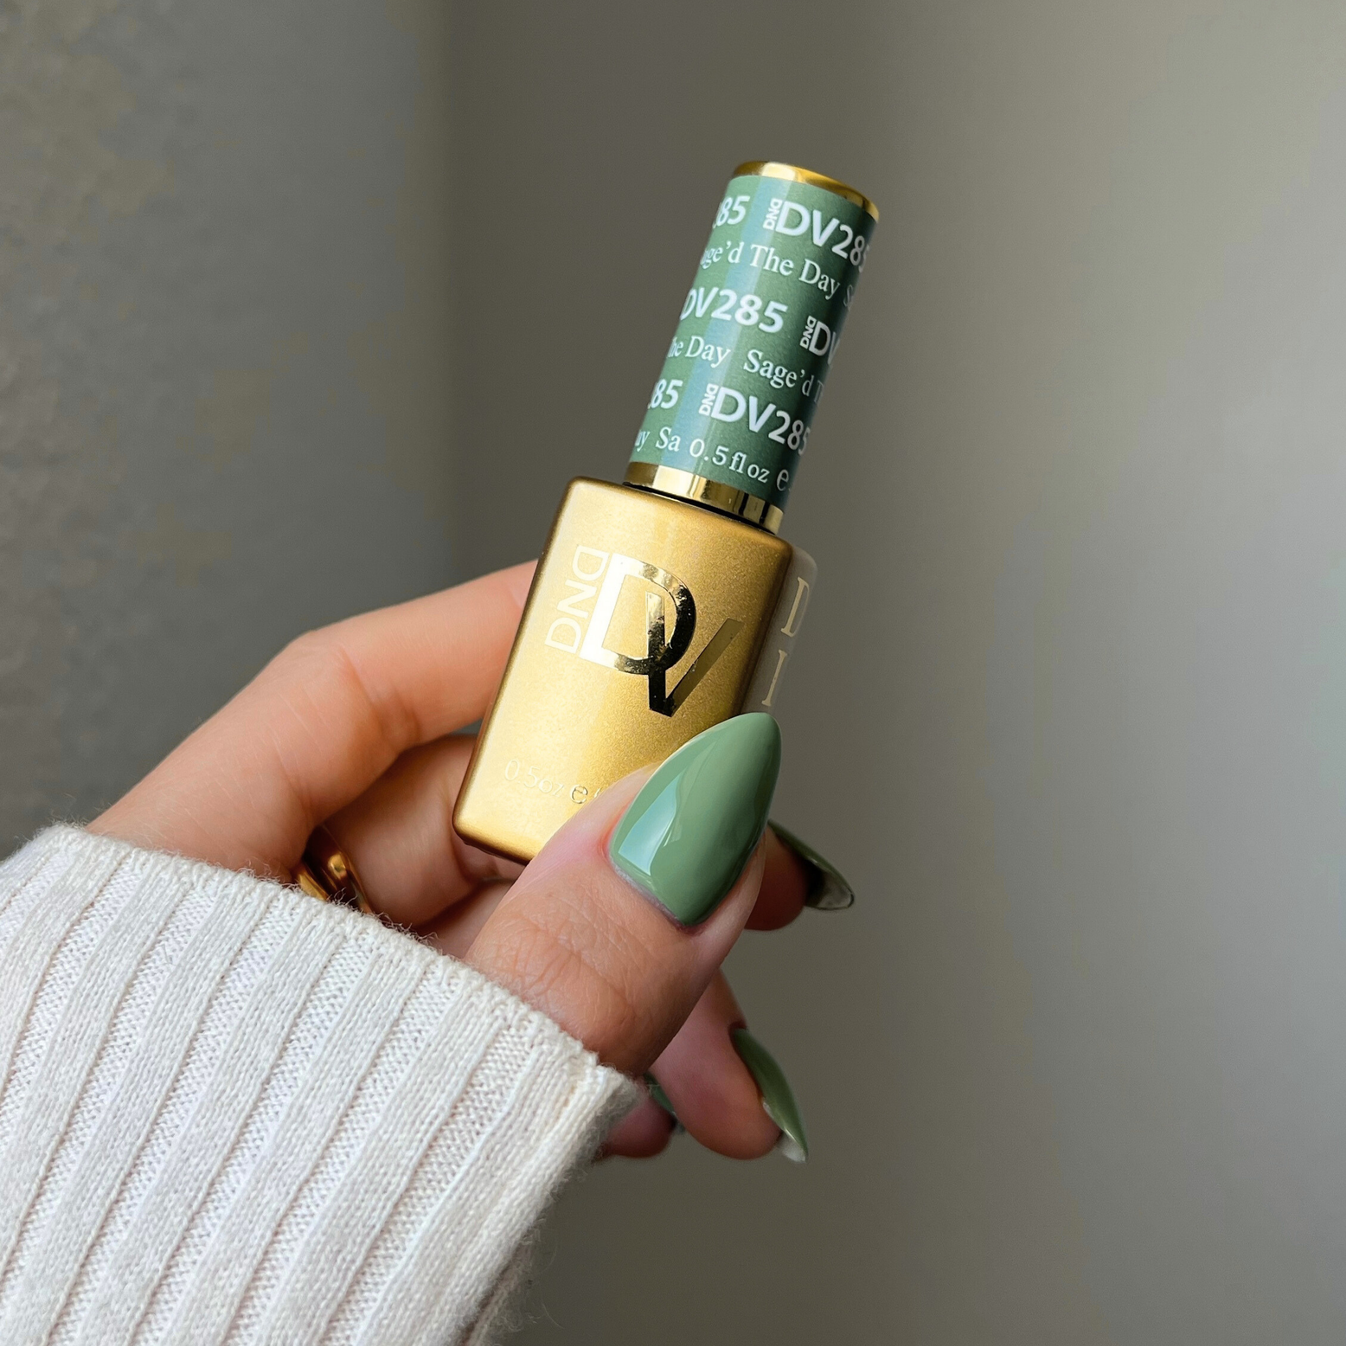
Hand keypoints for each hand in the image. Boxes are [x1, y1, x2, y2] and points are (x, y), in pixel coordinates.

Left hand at [90, 564, 819, 1159]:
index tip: (642, 621)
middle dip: (632, 848)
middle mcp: (250, 939)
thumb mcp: (401, 1097)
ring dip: (643, 980)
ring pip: (511, 934)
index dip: (514, 643)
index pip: (363, 692)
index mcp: (180, 884)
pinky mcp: (376, 1097)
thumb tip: (694, 823)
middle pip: (468, 817)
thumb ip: (559, 964)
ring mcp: (320, 1022)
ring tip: (721, 1059)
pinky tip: (646, 1102)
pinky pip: (508, 1031)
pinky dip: (595, 1056)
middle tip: (748, 853)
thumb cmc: (154, 1291)